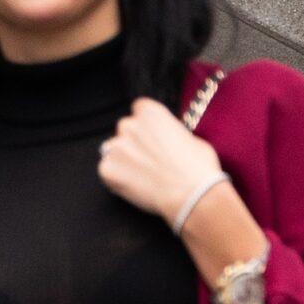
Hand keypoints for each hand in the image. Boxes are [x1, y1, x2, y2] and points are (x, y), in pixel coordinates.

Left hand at [96, 98, 222, 225]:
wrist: (191, 194)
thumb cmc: (197, 167)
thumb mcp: (190, 137)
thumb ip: (170, 132)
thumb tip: (166, 139)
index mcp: (150, 112)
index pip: (139, 109)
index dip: (146, 125)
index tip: (152, 137)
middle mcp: (129, 125)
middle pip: (125, 129)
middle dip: (134, 142)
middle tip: (149, 159)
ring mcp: (115, 148)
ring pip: (114, 150)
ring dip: (124, 159)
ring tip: (142, 175)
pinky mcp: (107, 170)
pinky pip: (106, 172)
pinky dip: (116, 179)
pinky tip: (134, 186)